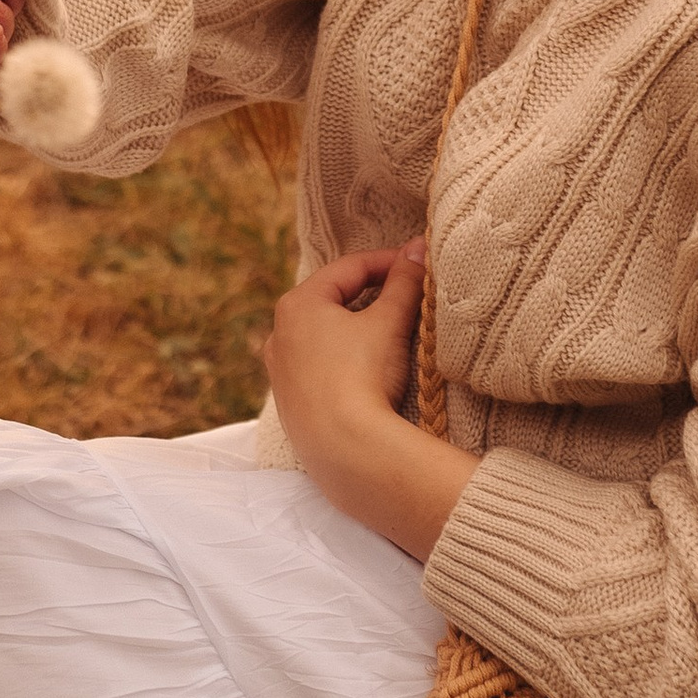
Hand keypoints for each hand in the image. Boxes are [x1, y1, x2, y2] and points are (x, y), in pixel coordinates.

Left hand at [262, 241, 476, 564]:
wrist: (345, 451)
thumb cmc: (364, 376)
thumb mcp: (390, 322)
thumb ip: (405, 282)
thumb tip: (419, 247)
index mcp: (298, 304)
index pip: (350, 268)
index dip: (389, 262)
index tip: (419, 264)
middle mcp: (278, 334)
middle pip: (333, 300)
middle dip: (372, 295)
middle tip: (408, 297)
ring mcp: (280, 372)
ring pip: (324, 336)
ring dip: (356, 330)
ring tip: (391, 335)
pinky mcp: (290, 405)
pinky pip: (319, 369)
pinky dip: (344, 361)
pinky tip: (367, 373)